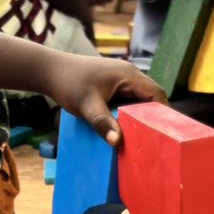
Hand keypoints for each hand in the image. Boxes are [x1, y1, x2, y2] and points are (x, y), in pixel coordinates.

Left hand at [39, 51, 163, 145]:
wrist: (50, 70)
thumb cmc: (69, 84)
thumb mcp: (87, 106)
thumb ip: (103, 123)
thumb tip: (117, 142)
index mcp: (128, 75)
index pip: (157, 93)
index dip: (162, 113)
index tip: (162, 133)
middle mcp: (129, 74)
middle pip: (151, 97)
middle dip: (152, 117)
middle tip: (152, 139)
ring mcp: (121, 78)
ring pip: (139, 99)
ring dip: (139, 115)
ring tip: (140, 136)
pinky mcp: (112, 84)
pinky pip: (128, 99)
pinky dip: (129, 112)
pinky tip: (124, 127)